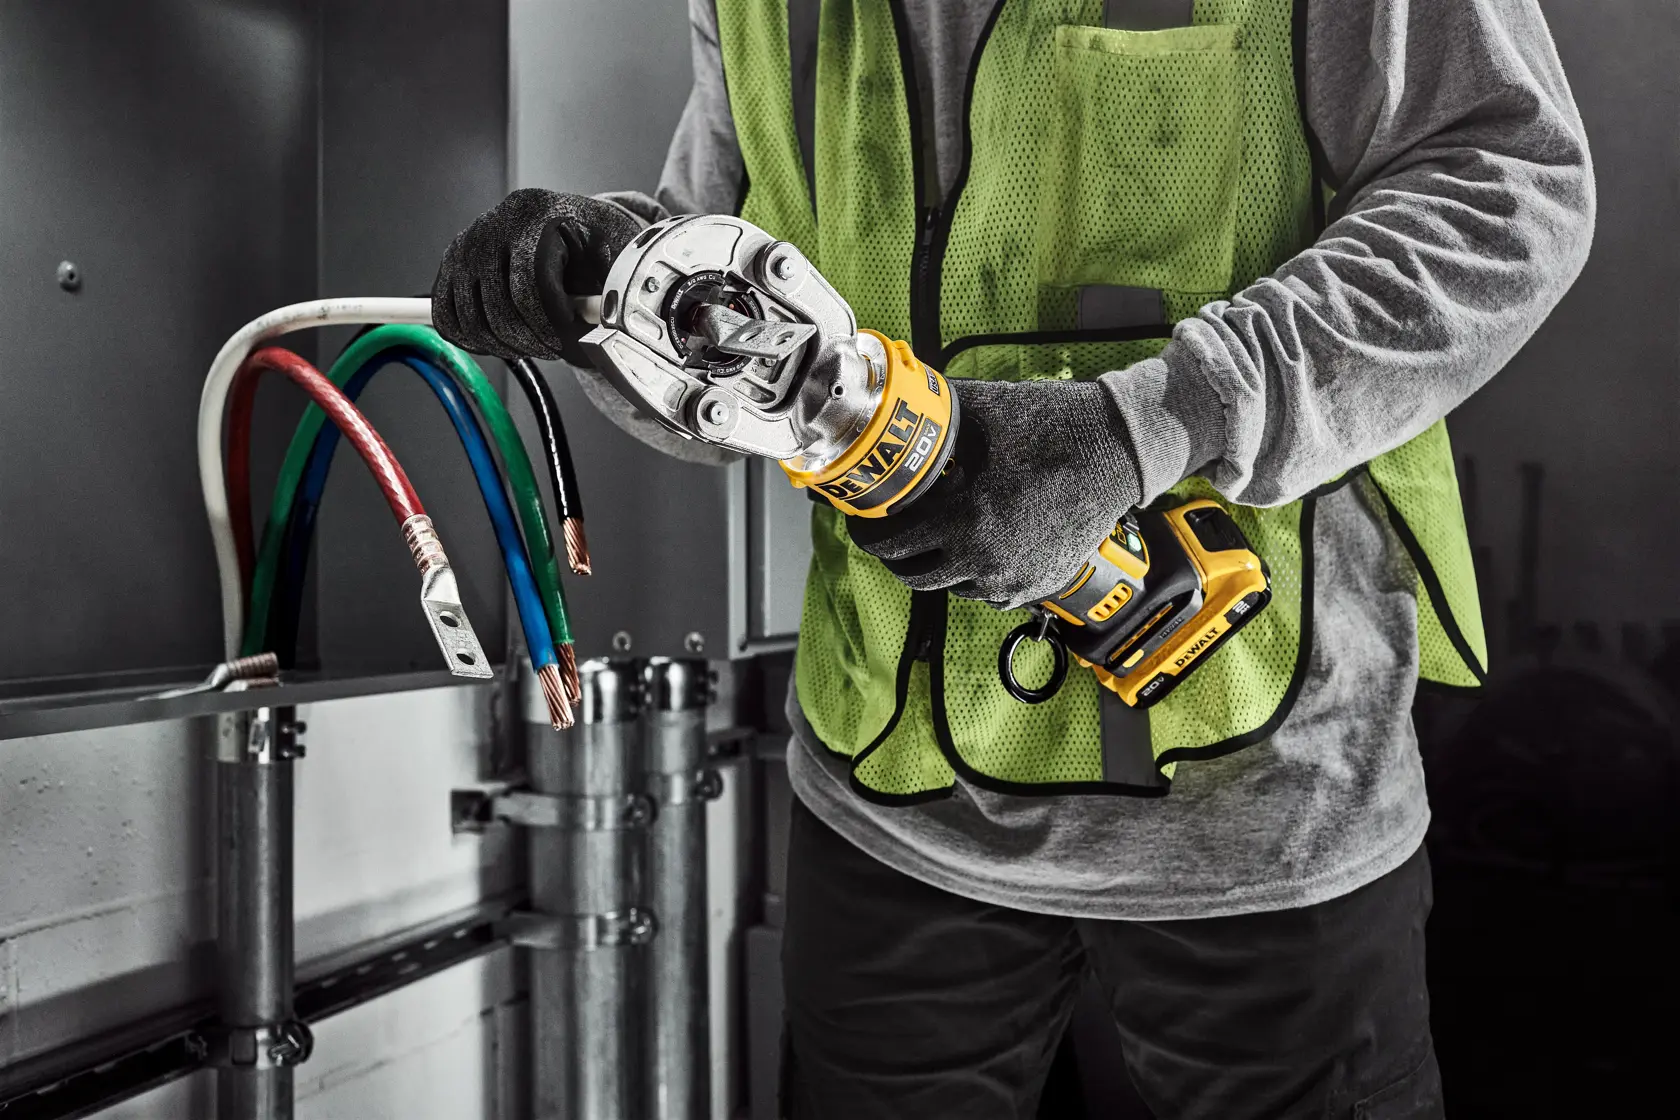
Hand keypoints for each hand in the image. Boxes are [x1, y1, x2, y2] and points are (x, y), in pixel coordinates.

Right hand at [432, 189, 642, 362]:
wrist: (568, 222)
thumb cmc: (592, 242)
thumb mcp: (614, 255)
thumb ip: (610, 287)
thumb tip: (606, 324)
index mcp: (535, 214)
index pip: (528, 286)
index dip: (548, 325)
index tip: (566, 341)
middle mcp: (493, 225)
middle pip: (498, 308)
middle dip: (529, 342)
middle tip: (552, 350)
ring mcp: (466, 245)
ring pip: (470, 319)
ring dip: (503, 345)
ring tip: (530, 346)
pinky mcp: (450, 264)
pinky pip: (446, 316)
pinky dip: (472, 340)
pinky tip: (501, 341)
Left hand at [846, 378, 1141, 608]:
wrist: (1118, 449)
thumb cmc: (1049, 425)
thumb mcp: (977, 411)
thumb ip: (927, 417)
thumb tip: (888, 412)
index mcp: (962, 521)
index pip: (887, 544)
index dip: (865, 530)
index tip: (861, 518)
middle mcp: (984, 563)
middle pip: (912, 574)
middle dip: (894, 552)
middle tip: (892, 527)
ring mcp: (1014, 581)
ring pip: (951, 585)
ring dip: (936, 562)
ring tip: (937, 530)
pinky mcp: (1039, 585)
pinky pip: (989, 592)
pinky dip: (974, 572)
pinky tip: (977, 541)